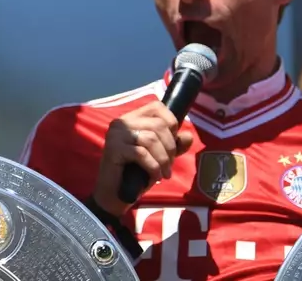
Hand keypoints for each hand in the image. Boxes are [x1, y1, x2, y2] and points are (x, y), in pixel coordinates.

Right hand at [92, 101, 193, 215]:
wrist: (115, 195)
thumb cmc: (136, 174)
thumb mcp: (160, 158)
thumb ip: (174, 146)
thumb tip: (188, 136)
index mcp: (132, 119)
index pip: (157, 107)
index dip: (171, 123)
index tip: (172, 143)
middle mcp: (122, 122)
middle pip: (158, 125)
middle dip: (170, 148)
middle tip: (168, 165)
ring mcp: (116, 134)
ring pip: (151, 138)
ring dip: (163, 159)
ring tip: (164, 173)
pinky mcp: (113, 148)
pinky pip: (141, 153)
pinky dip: (153, 166)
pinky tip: (155, 176)